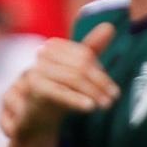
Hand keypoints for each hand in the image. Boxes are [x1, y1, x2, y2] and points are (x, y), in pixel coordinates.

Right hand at [0, 23, 119, 139]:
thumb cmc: (55, 92)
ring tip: (104, 106)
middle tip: (113, 100)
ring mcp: (34, 70)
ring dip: (91, 93)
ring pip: (71, 78)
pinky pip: (57, 91)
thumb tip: (109, 26)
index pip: (84, 55)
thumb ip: (91, 50)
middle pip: (79, 66)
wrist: (32, 119)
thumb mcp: (76, 72)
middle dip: (99, 84)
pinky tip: (89, 107)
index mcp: (54, 47)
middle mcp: (42, 55)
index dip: (101, 74)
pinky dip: (75, 99)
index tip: (114, 91)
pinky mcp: (31, 87)